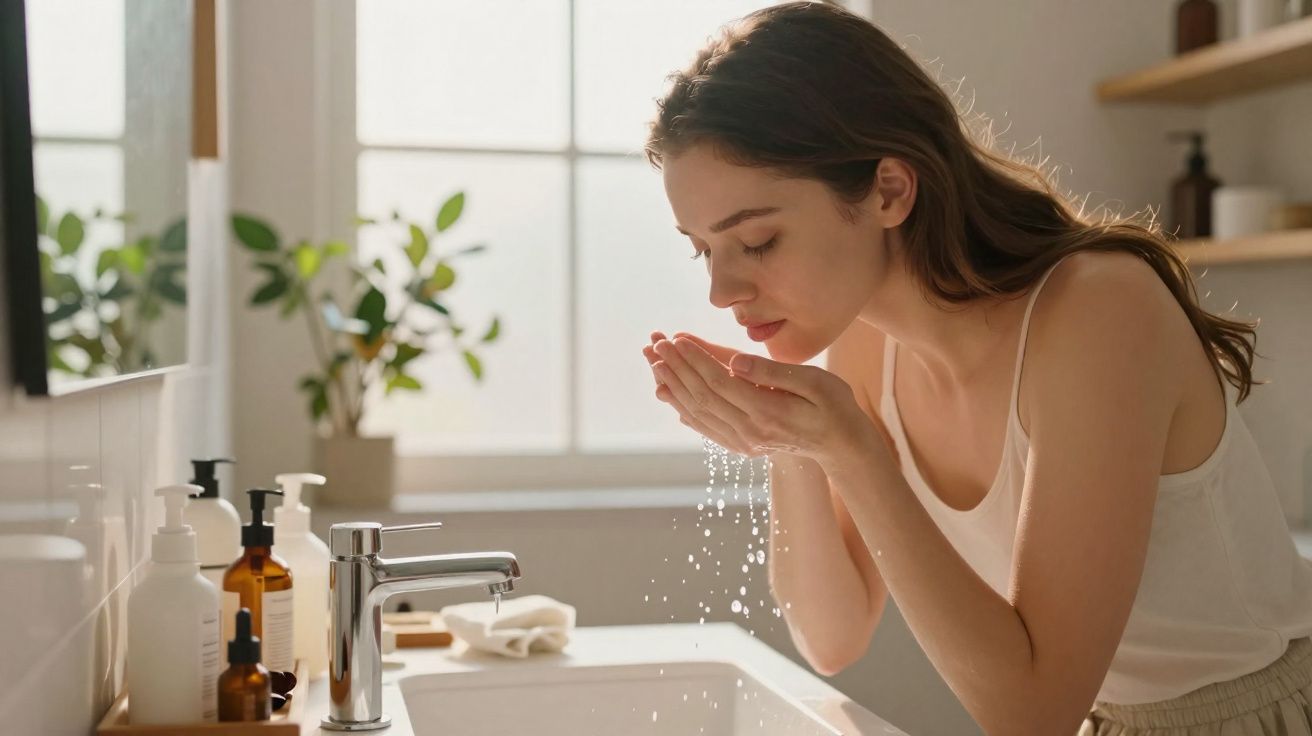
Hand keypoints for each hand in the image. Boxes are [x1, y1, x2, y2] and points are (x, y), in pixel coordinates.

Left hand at [642, 330, 880, 464]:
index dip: (695, 359)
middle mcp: (750, 431)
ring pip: (699, 412)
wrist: (841, 445)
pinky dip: (684, 409)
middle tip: (655, 344)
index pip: (720, 382)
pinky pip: (705, 427)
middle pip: (703, 396)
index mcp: (768, 412)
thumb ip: (772, 372)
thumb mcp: (813, 381)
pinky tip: (669, 395)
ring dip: (674, 386)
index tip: (676, 338)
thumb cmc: (833, 405)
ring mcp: (744, 442)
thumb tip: (735, 362)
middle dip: (677, 368)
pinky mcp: (742, 446)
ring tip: (654, 363)